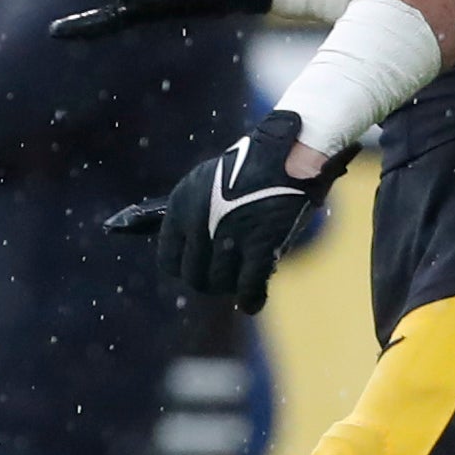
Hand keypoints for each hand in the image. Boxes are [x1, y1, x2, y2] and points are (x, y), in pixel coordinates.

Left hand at [106, 110, 345, 313]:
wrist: (286, 152)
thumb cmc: (248, 167)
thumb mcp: (203, 183)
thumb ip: (189, 216)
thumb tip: (168, 242)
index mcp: (180, 206)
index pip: (168, 260)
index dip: (183, 268)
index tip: (197, 268)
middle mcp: (198, 223)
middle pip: (194, 277)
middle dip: (209, 280)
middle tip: (223, 277)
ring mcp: (229, 236)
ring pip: (220, 283)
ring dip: (231, 285)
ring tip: (241, 279)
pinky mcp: (260, 244)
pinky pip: (249, 287)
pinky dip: (251, 298)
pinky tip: (252, 301)